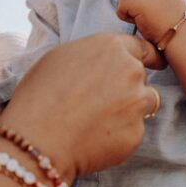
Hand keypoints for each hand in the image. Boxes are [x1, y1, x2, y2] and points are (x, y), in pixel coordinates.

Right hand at [0, 33, 163, 179]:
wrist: (37, 139)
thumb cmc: (38, 97)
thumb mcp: (59, 58)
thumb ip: (91, 54)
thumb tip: (101, 62)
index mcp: (111, 47)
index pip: (142, 47)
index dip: (143, 57)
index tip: (148, 63)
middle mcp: (130, 70)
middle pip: (141, 76)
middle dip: (127, 86)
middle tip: (99, 101)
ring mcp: (136, 102)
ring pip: (145, 103)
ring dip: (130, 109)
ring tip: (98, 120)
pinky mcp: (136, 133)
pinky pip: (134, 131)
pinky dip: (119, 135)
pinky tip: (95, 139)